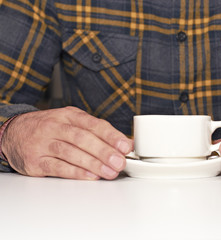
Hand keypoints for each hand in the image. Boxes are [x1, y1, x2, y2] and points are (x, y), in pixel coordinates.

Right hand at [2, 106, 132, 179]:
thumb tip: (123, 144)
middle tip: (120, 162)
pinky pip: (57, 167)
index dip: (111, 135)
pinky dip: (76, 172)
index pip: (93, 124)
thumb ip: (95, 131)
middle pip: (83, 138)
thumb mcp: (70, 121)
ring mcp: (43, 143)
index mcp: (69, 115)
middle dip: (104, 151)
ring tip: (110, 171)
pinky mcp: (35, 161)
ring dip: (94, 164)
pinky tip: (91, 176)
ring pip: (71, 152)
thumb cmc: (50, 128)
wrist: (13, 133)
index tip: (125, 146)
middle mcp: (55, 126)